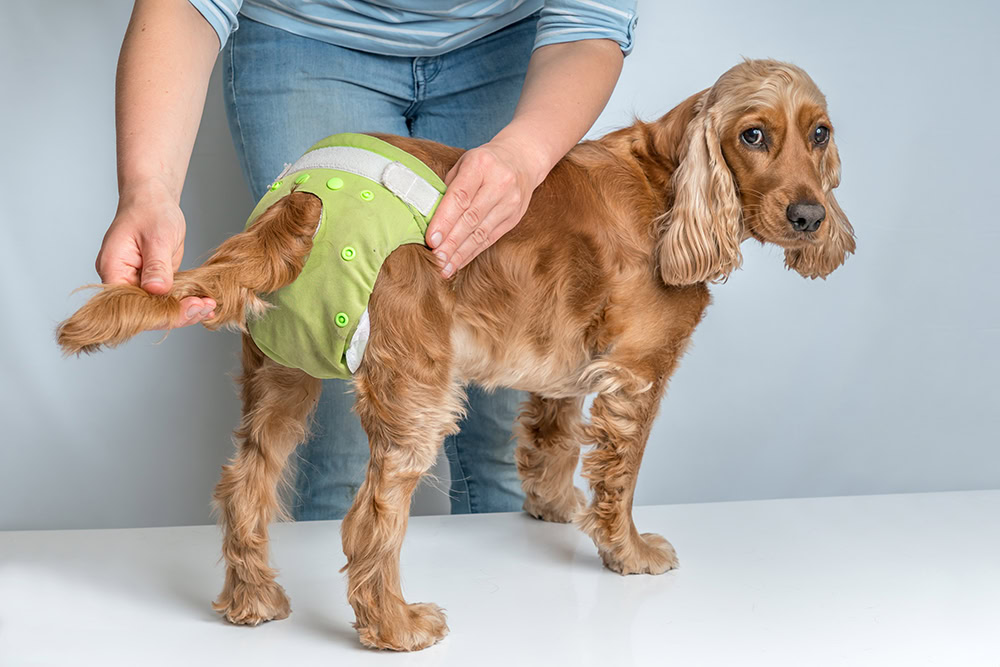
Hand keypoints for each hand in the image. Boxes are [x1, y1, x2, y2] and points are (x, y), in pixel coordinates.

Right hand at [96, 181, 214, 328]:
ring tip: (210, 308)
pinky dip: (185, 303)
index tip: (191, 307)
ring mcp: (137, 284)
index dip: (162, 312)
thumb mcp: (157, 237)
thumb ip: (157, 265)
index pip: (133, 305)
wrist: (154, 200)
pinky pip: (167, 300)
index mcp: (113, 270)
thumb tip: (157, 290)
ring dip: (185, 312)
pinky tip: (205, 306)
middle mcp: (121, 282)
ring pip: (158, 309)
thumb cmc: (150, 211)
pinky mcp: (152, 282)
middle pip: (146, 312)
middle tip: (206, 308)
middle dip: (177, 315)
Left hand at [426, 139, 543, 277]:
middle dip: (451, 242)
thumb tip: (427, 218)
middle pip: (471, 218)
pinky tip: (458, 262)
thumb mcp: (464, 164)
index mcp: (481, 164)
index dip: (444, 220)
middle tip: (435, 259)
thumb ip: (448, 188)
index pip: (460, 197)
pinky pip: (490, 238)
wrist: (522, 159)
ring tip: (444, 267)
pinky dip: (472, 252)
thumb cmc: (483, 163)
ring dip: (460, 253)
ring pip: (481, 232)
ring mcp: (510, 202)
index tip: (431, 239)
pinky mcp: (514, 217)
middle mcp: (499, 183)